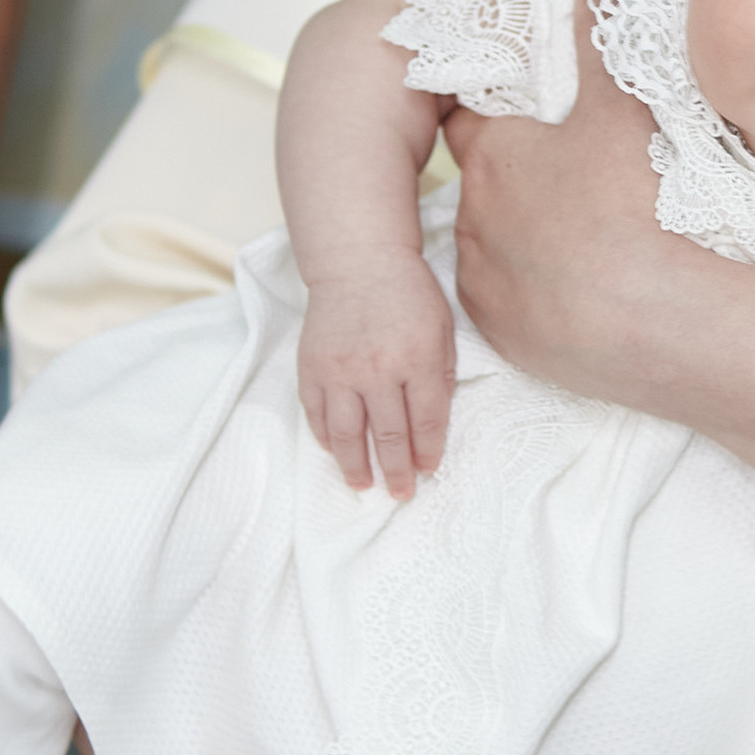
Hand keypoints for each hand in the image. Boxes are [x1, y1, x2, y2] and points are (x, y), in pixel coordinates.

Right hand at [298, 252, 456, 497]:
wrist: (358, 260)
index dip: (428, 451)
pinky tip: (336, 452)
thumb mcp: (442, 327)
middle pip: (389, 435)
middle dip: (397, 471)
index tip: (428, 470)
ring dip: (356, 466)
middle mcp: (378, 370)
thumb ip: (441, 373)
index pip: (427, 420)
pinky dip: (326, 438)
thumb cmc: (408, 292)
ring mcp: (340, 371)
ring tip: (363, 485)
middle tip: (402, 493)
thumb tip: (434, 423)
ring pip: (348, 434)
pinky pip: (318, 414)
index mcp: (417, 359)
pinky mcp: (312, 368)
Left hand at [443, 22, 667, 400]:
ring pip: (501, 245)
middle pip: (489, 184)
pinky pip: (517, 303)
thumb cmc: (650, 208)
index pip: (471, 117)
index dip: (506, 109)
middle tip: (583, 173)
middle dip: (525, 176)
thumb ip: (598, 36)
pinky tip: (593, 280)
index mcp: (492, 160)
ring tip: (597, 232)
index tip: (540, 110)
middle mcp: (474, 223)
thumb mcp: (625, 106)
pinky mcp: (513, 341)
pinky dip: (543, 290)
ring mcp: (490, 288)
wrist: (687, 329)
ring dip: (532, 236)